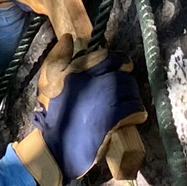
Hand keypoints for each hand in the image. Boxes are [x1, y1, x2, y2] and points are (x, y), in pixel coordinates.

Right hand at [36, 60, 139, 184]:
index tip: (122, 67)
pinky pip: (134, 107)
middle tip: (124, 90)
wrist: (58, 147)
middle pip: (122, 73)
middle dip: (126, 81)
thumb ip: (59, 57)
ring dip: (132, 95)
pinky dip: (137, 111)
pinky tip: (133, 116)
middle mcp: (93, 82)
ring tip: (128, 103)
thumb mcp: (49, 82)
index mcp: (77, 71)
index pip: (108, 56)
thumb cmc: (54, 115)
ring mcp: (105, 99)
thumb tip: (67, 38)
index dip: (119, 60)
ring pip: (130, 88)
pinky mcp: (114, 117)